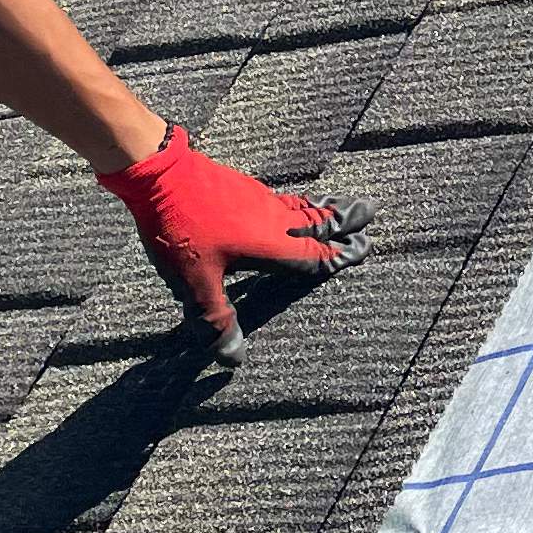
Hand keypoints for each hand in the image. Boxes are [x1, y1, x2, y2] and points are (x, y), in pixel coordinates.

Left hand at [101, 126, 359, 352]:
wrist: (161, 173)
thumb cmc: (180, 229)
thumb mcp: (195, 283)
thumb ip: (216, 319)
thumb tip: (235, 358)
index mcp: (272, 244)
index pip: (316, 256)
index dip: (340, 257)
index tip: (364, 249)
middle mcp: (275, 220)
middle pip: (320, 220)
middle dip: (346, 220)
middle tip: (371, 213)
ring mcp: (261, 200)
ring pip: (304, 206)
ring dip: (326, 209)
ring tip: (342, 208)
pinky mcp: (245, 188)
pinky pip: (285, 199)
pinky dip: (301, 203)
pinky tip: (293, 205)